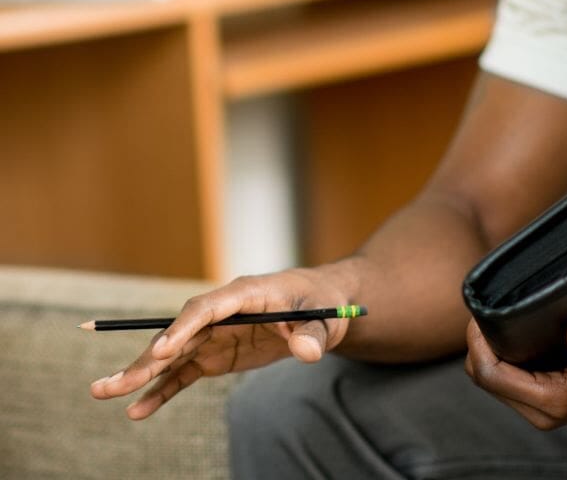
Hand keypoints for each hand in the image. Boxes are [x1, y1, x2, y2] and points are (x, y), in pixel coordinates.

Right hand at [90, 263, 362, 419]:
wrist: (324, 308)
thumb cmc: (325, 306)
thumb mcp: (326, 320)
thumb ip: (314, 335)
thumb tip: (307, 352)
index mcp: (248, 292)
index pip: (209, 306)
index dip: (185, 327)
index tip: (163, 350)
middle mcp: (224, 311)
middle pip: (180, 332)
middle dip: (148, 356)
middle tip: (112, 383)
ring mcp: (217, 333)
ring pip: (174, 353)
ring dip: (141, 373)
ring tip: (104, 392)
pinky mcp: (217, 353)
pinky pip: (185, 373)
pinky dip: (162, 390)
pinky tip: (138, 410)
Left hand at [465, 311, 566, 429]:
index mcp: (556, 401)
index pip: (490, 376)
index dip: (477, 342)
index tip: (482, 310)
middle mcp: (547, 409)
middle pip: (486, 378)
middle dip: (480, 343)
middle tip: (490, 306)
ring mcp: (549, 403)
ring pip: (496, 377)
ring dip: (493, 347)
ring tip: (502, 313)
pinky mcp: (553, 391)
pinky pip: (513, 374)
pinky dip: (507, 351)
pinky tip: (519, 326)